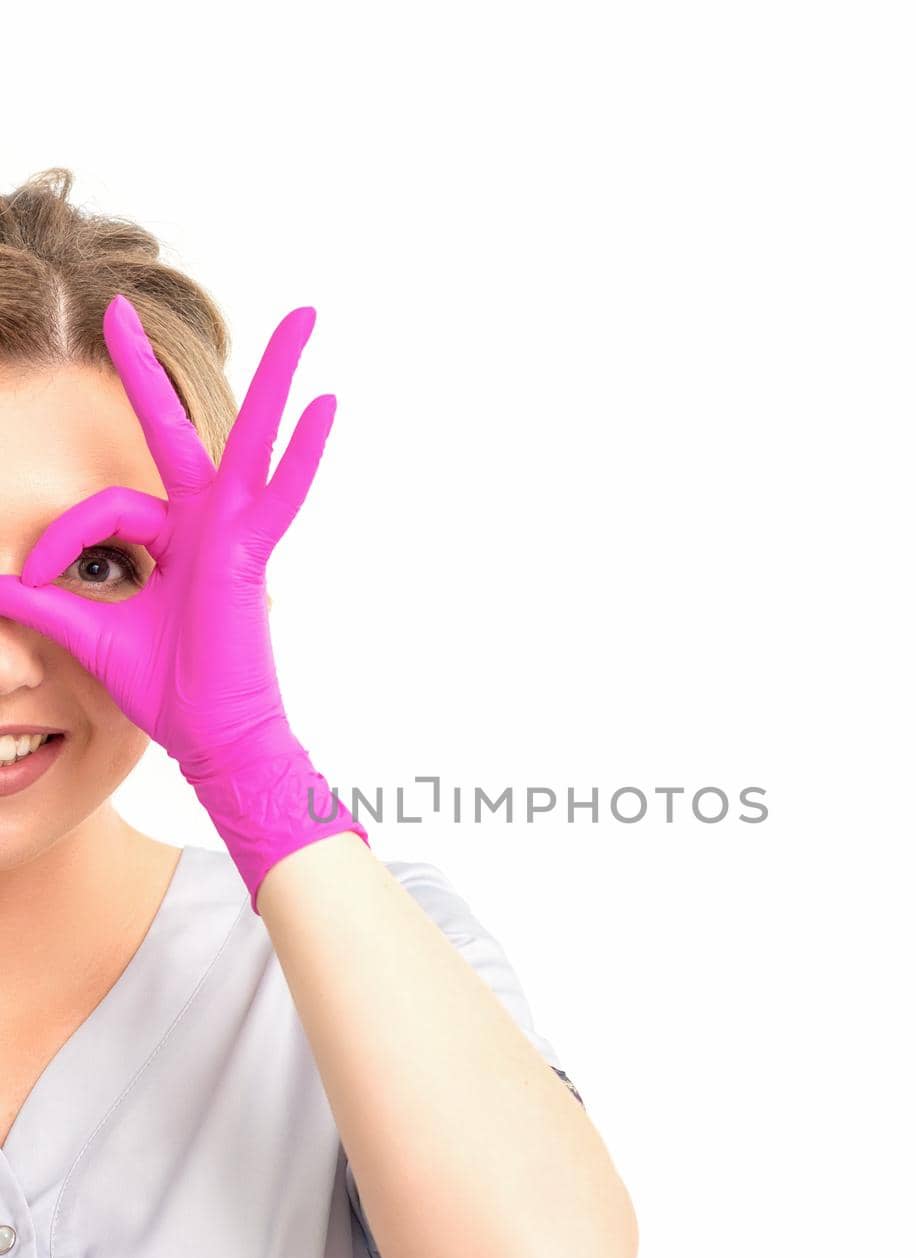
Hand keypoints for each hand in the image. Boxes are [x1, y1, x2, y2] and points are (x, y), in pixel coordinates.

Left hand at [0, 293, 368, 912]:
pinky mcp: (252, 556)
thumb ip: (44, 601)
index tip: (35, 579)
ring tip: (304, 317)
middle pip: (180, 429)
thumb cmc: (168, 692)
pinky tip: (324, 406)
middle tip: (121, 306)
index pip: (106, 508)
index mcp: (172, 537)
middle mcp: (205, 523)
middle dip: (148, 368)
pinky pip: (282, 496)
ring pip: (253, 441)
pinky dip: (304, 455)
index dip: (62, 539)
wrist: (211, 738)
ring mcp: (234, 533)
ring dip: (277, 378)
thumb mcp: (90, 634)